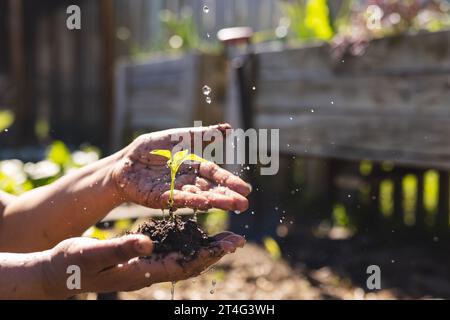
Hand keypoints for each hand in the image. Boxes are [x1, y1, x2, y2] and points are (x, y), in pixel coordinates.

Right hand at [41, 233, 244, 298]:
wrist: (60, 272)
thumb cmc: (73, 263)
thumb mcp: (94, 253)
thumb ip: (120, 248)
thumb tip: (147, 243)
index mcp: (141, 272)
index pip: (183, 265)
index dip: (208, 256)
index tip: (229, 246)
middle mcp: (149, 271)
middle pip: (190, 264)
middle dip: (215, 253)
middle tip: (238, 240)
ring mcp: (146, 266)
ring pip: (184, 259)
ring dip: (205, 249)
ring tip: (225, 239)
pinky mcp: (141, 259)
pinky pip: (171, 252)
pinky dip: (188, 244)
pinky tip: (195, 235)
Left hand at [112, 124, 250, 211]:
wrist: (125, 161)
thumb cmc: (152, 148)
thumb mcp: (180, 137)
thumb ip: (203, 135)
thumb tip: (229, 128)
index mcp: (194, 168)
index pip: (215, 175)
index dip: (229, 182)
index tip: (245, 190)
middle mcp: (188, 182)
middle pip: (210, 189)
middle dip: (227, 196)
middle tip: (244, 204)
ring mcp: (175, 192)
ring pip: (198, 196)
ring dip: (215, 201)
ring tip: (231, 206)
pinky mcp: (160, 198)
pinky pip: (177, 199)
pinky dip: (191, 200)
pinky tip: (205, 203)